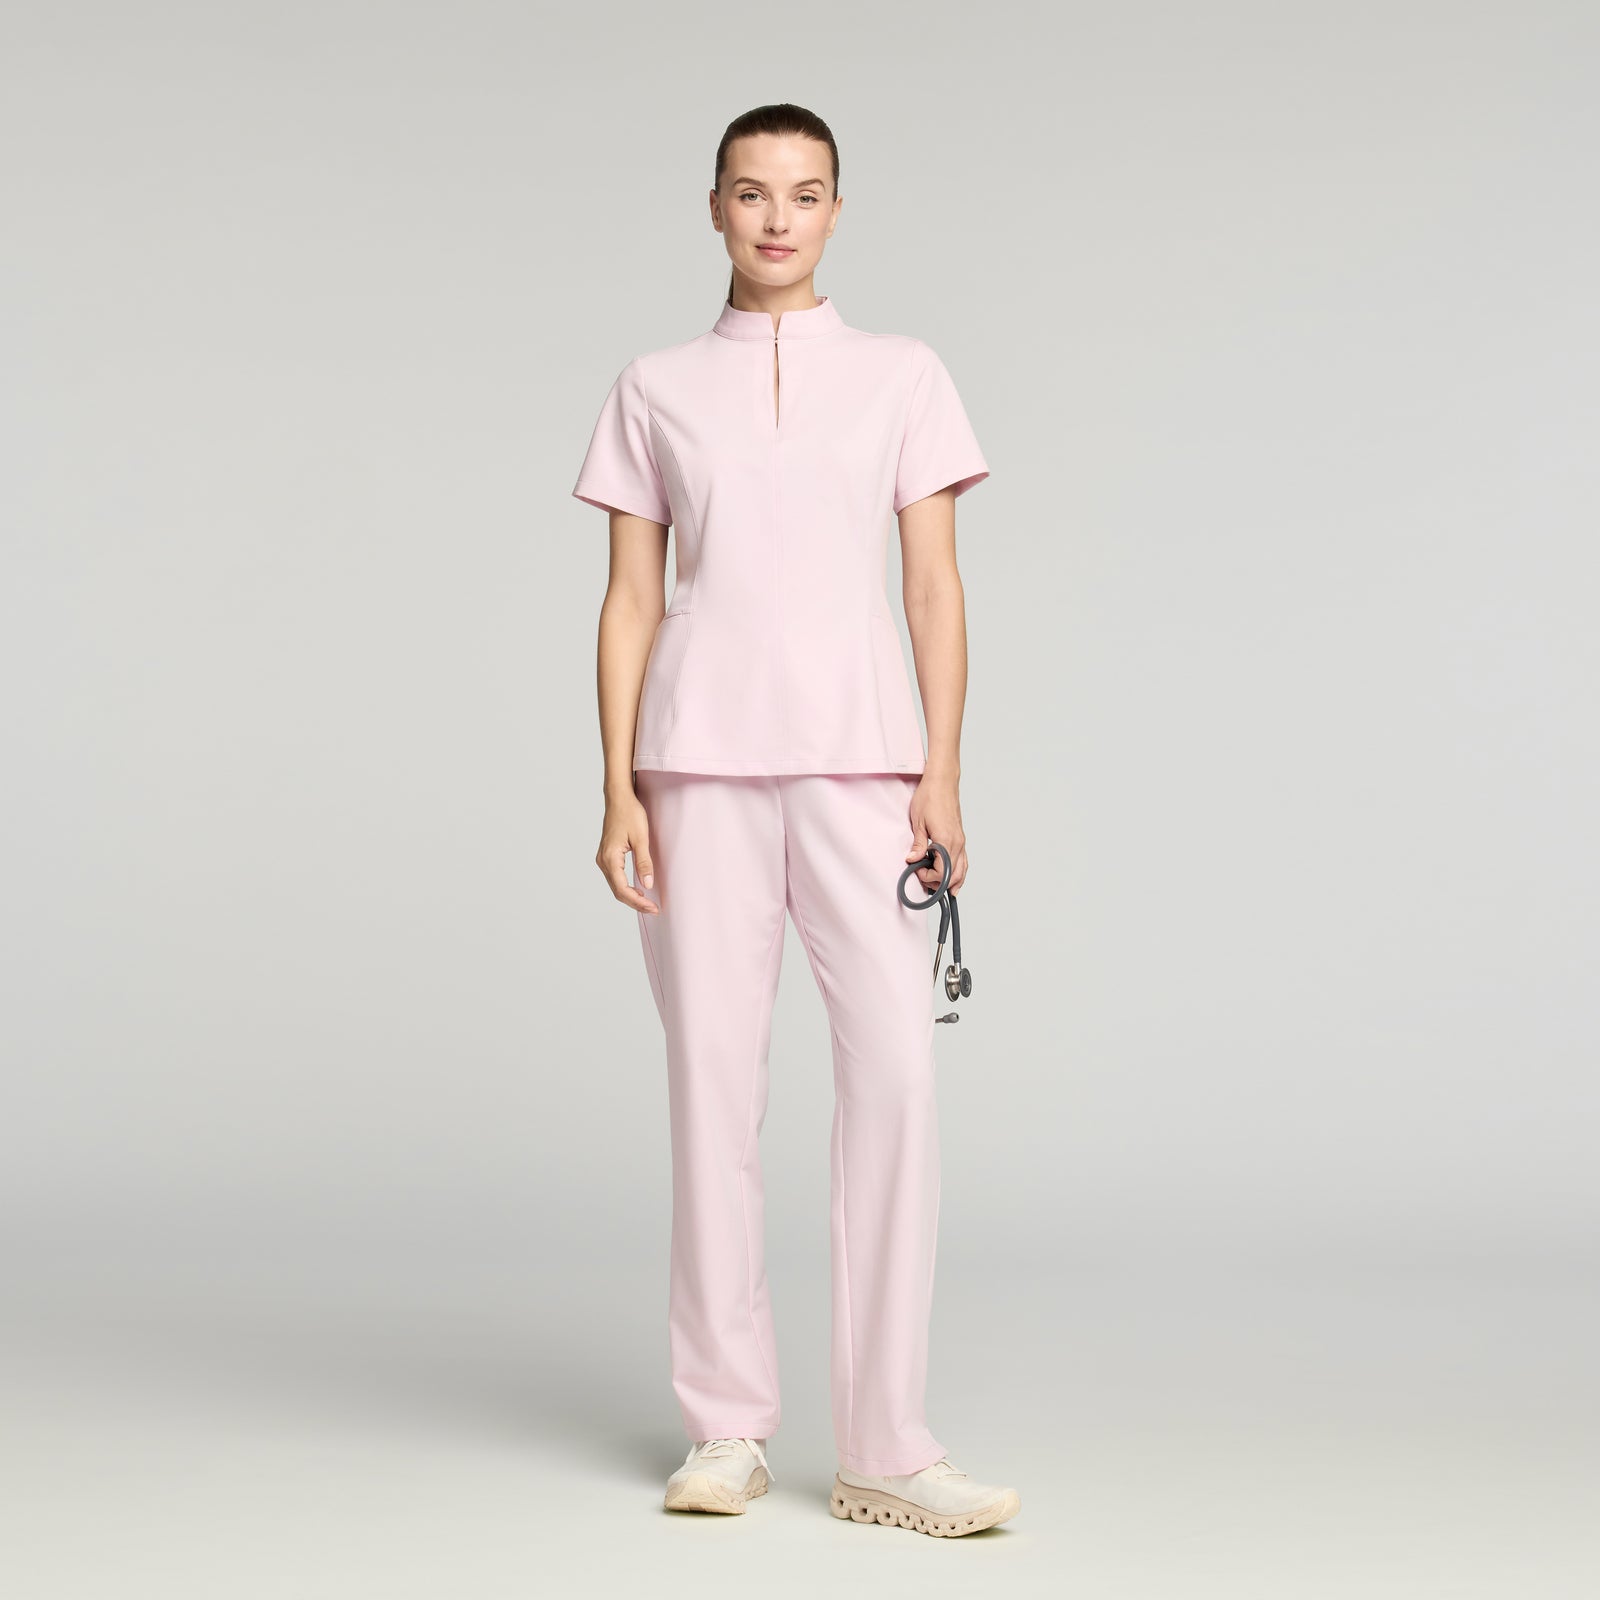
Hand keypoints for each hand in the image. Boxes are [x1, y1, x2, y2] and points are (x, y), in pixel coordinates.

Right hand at [598, 788, 659, 912]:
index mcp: (610, 858)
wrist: (618, 798)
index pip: (622, 889)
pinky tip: (637, 890)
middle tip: (653, 909)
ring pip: (615, 886)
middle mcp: (603, 861)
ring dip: (630, 896)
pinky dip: (625, 887)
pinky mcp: (607, 856)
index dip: (637, 901)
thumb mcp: (641, 838)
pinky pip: (615, 878)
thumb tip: (647, 884)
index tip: (652, 907)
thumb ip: (644, 862)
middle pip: (617, 891)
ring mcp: (603, 859)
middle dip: (635, 902)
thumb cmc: (629, 813)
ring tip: (647, 903)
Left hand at [905, 771, 967, 894]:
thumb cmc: (930, 796)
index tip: (916, 870)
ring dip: (951, 881)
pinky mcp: (960, 838)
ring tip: (938, 887)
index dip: (929, 877)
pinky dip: (959, 872)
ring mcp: (961, 840)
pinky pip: (963, 861)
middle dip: (938, 882)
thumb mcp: (918, 821)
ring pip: (962, 870)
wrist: (942, 781)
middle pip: (953, 875)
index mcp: (947, 840)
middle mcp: (958, 843)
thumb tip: (913, 860)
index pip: (942, 872)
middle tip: (922, 877)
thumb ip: (918, 844)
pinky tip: (954, 879)